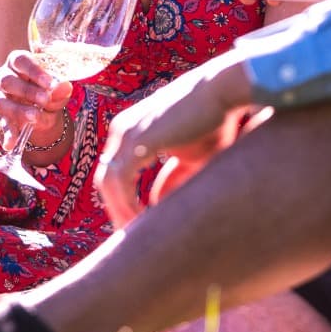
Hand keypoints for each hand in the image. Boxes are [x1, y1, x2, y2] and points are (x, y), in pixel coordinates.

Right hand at [0, 49, 72, 151]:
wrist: (41, 104)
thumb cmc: (47, 88)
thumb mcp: (56, 88)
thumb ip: (60, 88)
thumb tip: (64, 87)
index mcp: (17, 62)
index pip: (20, 60)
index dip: (34, 70)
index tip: (50, 83)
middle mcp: (4, 77)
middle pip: (7, 81)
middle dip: (27, 91)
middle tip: (45, 100)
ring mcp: (0, 97)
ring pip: (1, 102)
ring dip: (18, 110)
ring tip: (35, 116)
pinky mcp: (1, 116)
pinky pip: (2, 124)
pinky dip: (8, 134)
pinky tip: (12, 143)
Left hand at [95, 54, 255, 227]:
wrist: (223, 90)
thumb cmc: (214, 121)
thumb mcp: (191, 158)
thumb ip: (174, 181)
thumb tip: (159, 208)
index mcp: (131, 132)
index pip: (116, 174)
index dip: (123, 202)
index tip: (138, 227)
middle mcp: (122, 130)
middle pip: (107, 181)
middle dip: (118, 211)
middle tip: (132, 241)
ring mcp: (125, 133)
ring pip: (109, 184)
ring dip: (121, 213)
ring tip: (138, 239)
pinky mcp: (136, 140)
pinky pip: (121, 182)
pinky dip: (129, 204)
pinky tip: (144, 223)